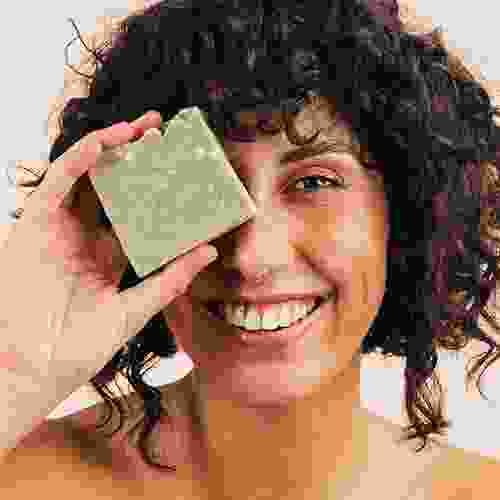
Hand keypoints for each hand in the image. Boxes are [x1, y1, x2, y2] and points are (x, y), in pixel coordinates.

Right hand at [0, 111, 217, 393]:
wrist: (34, 367)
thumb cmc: (82, 345)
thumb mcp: (136, 307)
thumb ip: (171, 279)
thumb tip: (209, 251)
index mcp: (110, 254)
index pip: (138, 213)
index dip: (158, 189)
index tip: (184, 171)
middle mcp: (87, 235)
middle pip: (114, 186)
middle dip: (137, 158)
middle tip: (165, 133)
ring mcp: (62, 227)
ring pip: (88, 175)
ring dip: (111, 147)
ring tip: (143, 127)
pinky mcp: (36, 223)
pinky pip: (58, 182)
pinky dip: (80, 159)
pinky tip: (105, 142)